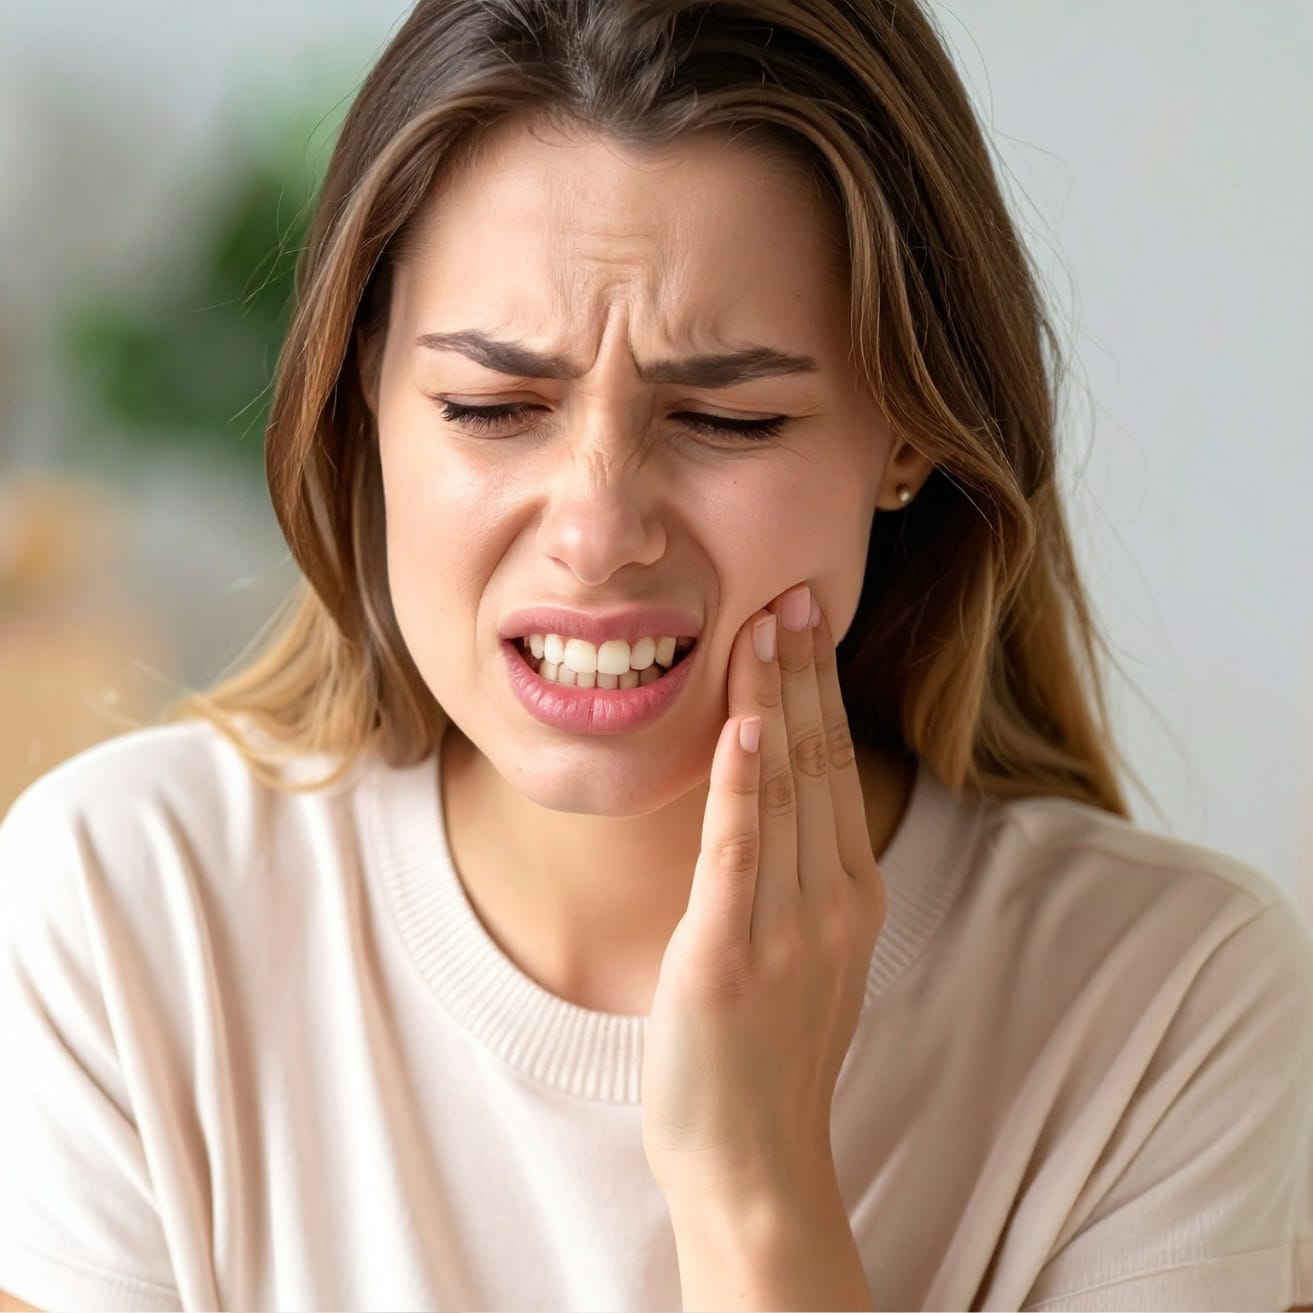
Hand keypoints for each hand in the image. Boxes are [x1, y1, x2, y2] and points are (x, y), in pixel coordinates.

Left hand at [640, 581, 887, 1202]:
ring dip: (773, 701)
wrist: (754, 1164)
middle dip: (802, 674)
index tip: (807, 626)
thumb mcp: (804, 957)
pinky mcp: (725, 956)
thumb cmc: (767, 1058)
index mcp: (849, 897)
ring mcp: (784, 929)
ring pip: (783, 790)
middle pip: (817, 762)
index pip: (834, 769)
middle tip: (793, 594)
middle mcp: (830, 902)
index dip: (819, 692)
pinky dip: (743, 783)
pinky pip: (739, 852)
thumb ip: (798, 882)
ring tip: (765, 627)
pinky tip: (745, 724)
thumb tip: (774, 808)